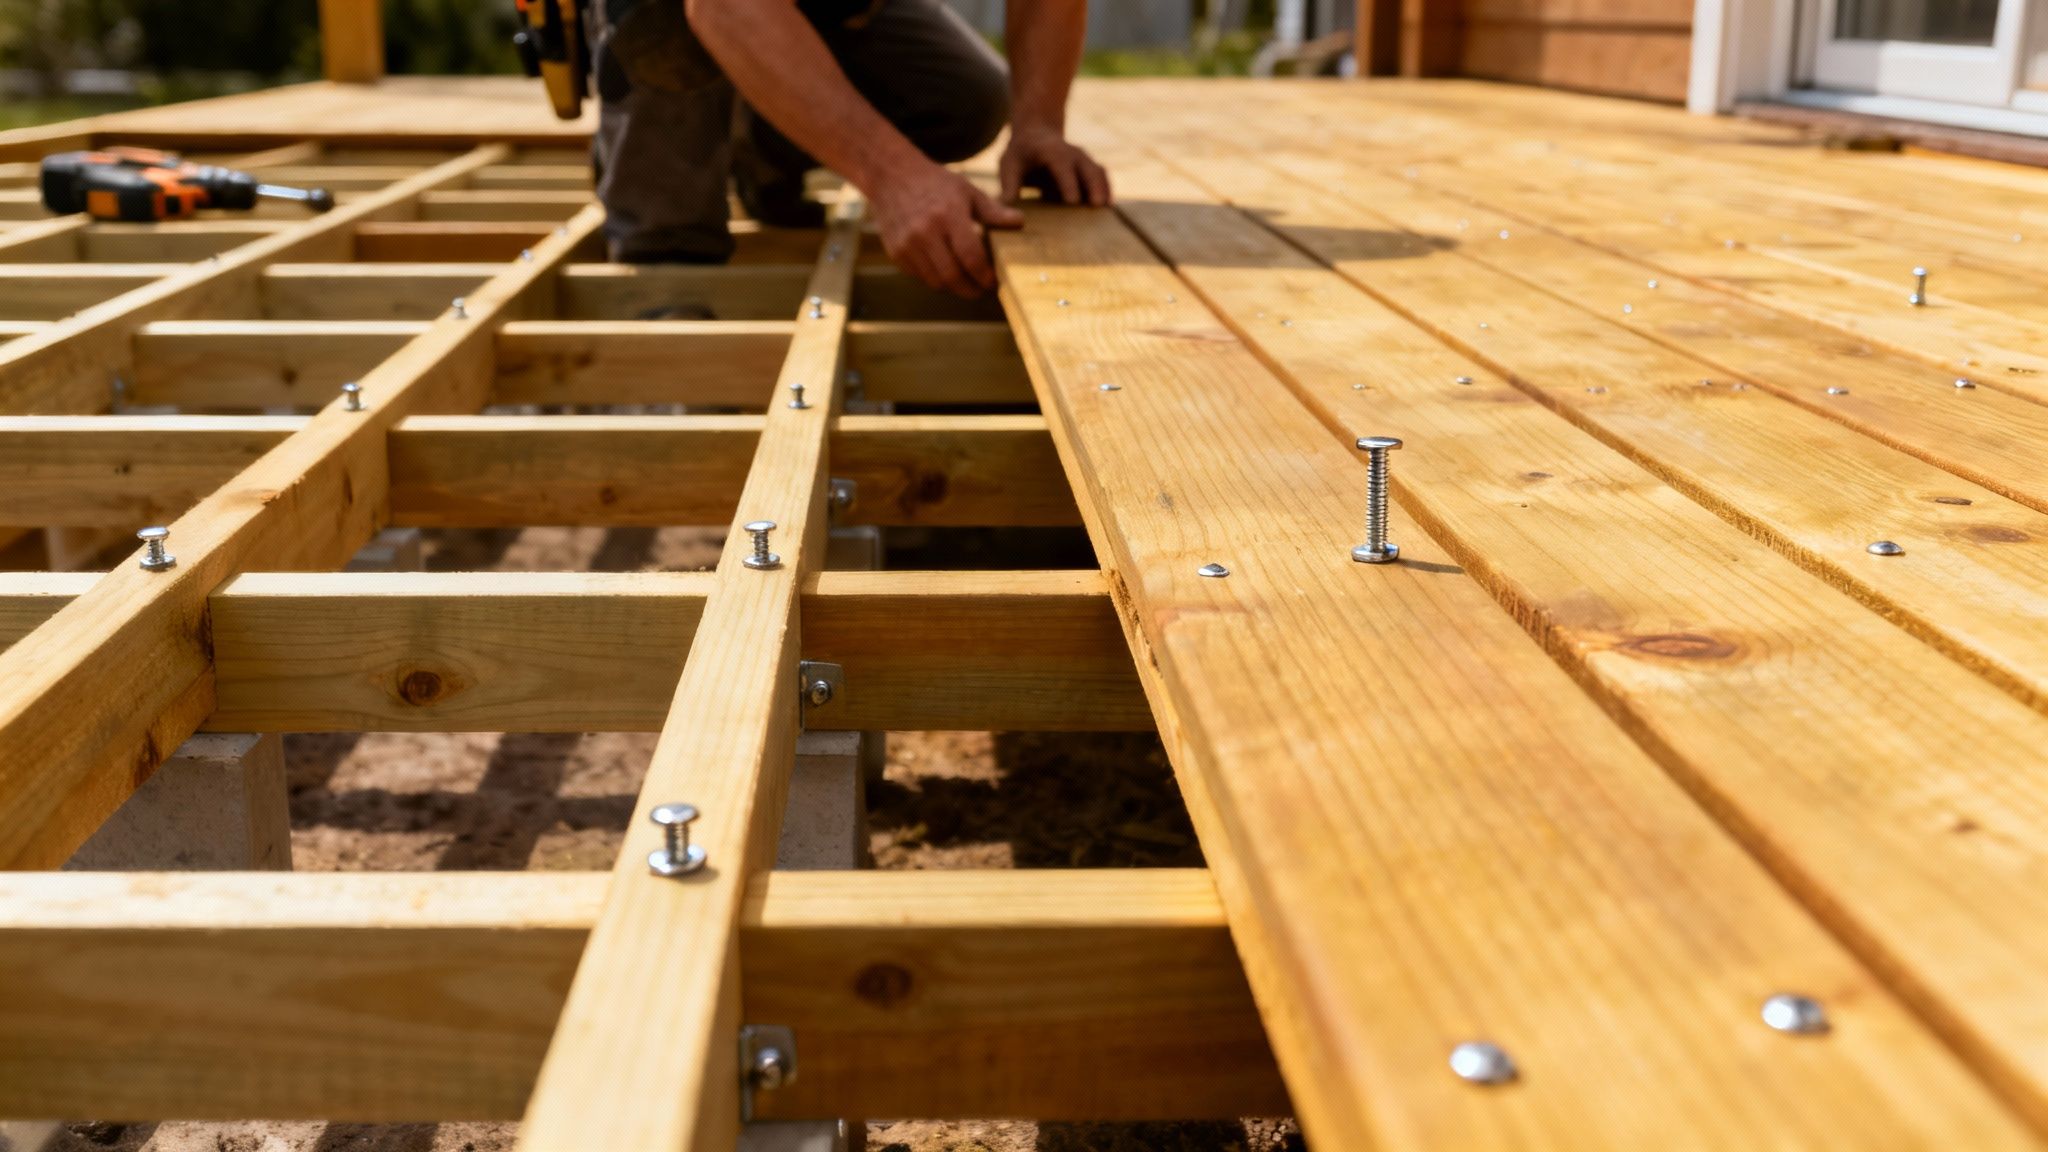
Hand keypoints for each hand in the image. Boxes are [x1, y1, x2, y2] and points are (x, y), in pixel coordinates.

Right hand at [868, 159, 1023, 297]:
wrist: (893, 177)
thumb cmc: (936, 184)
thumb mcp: (967, 191)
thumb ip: (993, 211)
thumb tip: (1020, 223)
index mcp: (948, 215)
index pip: (970, 256)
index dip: (984, 275)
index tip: (993, 281)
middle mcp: (925, 232)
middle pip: (952, 276)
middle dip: (970, 289)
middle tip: (981, 289)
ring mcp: (907, 244)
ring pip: (935, 281)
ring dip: (953, 286)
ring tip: (965, 280)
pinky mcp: (896, 252)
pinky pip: (920, 277)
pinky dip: (934, 278)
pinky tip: (944, 269)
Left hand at [1000, 126, 1110, 206]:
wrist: (1036, 136)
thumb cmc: (1020, 154)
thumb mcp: (1009, 165)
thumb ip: (1009, 185)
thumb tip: (1005, 209)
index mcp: (1051, 150)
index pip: (1062, 165)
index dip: (1068, 182)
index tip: (1072, 201)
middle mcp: (1072, 153)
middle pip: (1088, 167)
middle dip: (1094, 186)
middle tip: (1097, 207)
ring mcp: (1084, 160)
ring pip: (1098, 172)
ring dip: (1104, 190)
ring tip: (1106, 212)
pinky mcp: (1090, 169)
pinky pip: (1102, 178)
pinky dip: (1106, 192)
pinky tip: (1108, 212)